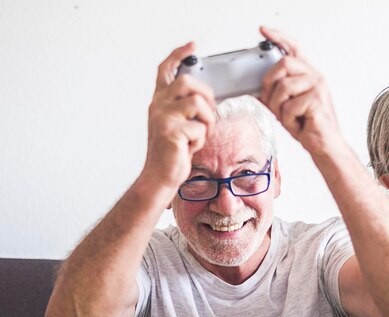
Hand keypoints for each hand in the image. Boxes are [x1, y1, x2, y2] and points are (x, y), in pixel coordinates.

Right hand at [142, 42, 216, 191]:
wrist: (160, 176)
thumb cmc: (172, 152)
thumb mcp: (177, 124)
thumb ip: (184, 108)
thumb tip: (205, 97)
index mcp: (159, 101)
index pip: (165, 69)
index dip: (179, 54)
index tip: (192, 45)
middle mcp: (158, 105)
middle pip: (188, 81)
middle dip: (206, 96)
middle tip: (208, 114)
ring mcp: (163, 117)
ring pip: (198, 103)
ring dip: (207, 121)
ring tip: (200, 135)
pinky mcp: (171, 131)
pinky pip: (199, 128)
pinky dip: (201, 140)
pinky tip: (191, 147)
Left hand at [259, 26, 344, 156]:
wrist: (325, 146)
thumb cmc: (308, 127)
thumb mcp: (285, 108)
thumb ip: (274, 94)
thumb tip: (256, 88)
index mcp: (308, 75)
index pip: (294, 48)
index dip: (278, 37)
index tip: (263, 30)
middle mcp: (315, 77)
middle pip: (284, 63)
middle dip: (269, 83)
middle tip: (270, 101)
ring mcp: (318, 87)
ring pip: (283, 87)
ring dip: (279, 108)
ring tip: (289, 119)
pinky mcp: (317, 100)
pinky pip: (289, 107)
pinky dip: (288, 121)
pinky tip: (298, 125)